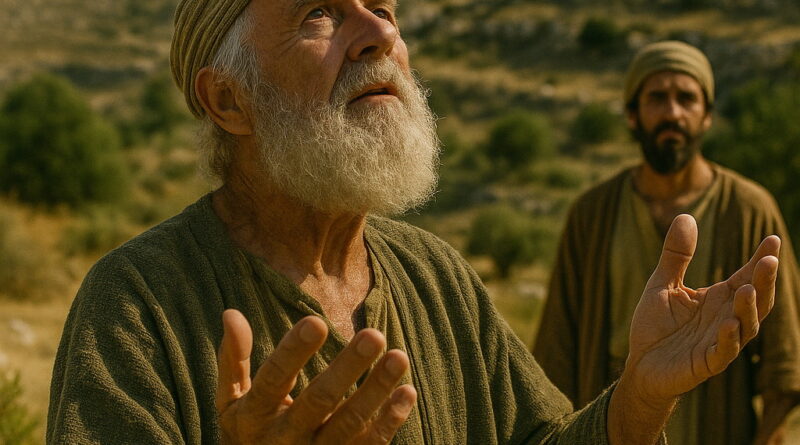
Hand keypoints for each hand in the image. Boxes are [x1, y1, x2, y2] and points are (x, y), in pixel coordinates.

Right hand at [216, 309, 416, 444]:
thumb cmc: (248, 432)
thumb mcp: (231, 401)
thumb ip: (234, 359)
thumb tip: (232, 313)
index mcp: (254, 416)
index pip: (274, 379)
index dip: (294, 351)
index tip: (316, 321)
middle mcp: (284, 438)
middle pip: (319, 401)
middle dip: (347, 368)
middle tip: (373, 334)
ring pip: (350, 424)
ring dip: (376, 390)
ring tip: (399, 356)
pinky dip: (390, 421)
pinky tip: (405, 391)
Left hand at [625, 214, 779, 402]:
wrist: (640, 364)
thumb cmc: (655, 325)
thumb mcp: (662, 284)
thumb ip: (676, 255)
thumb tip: (686, 216)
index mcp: (719, 298)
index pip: (747, 276)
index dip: (760, 260)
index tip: (772, 239)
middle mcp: (726, 318)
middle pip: (756, 300)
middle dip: (765, 281)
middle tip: (769, 260)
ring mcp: (719, 342)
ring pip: (745, 326)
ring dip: (748, 309)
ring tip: (749, 289)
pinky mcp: (706, 363)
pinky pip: (723, 352)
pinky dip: (728, 339)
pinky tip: (728, 324)